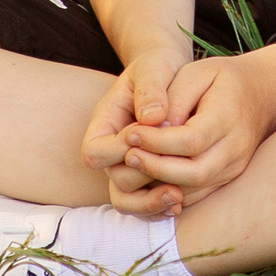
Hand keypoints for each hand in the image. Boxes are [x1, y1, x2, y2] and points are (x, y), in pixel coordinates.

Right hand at [82, 52, 187, 214]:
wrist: (172, 76)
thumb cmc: (159, 68)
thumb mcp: (154, 67)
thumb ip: (150, 89)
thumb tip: (152, 119)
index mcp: (104, 124)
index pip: (94, 152)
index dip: (117, 151)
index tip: (143, 138)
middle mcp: (113, 151)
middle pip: (114, 178)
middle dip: (141, 177)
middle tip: (171, 170)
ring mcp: (129, 167)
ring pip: (127, 200)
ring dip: (150, 202)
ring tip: (177, 196)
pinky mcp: (149, 177)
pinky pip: (146, 203)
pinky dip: (160, 207)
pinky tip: (181, 202)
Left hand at [101, 45, 275, 213]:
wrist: (262, 92)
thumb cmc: (222, 78)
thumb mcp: (196, 72)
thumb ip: (173, 98)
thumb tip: (152, 127)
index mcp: (229, 117)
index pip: (191, 140)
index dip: (157, 142)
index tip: (131, 134)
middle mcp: (236, 148)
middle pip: (194, 173)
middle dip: (156, 168)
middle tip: (128, 155)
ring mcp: (234, 167)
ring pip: (194, 189)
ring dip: (160, 183)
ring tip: (134, 165)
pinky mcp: (228, 178)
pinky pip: (197, 194)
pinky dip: (171, 190)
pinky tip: (150, 176)